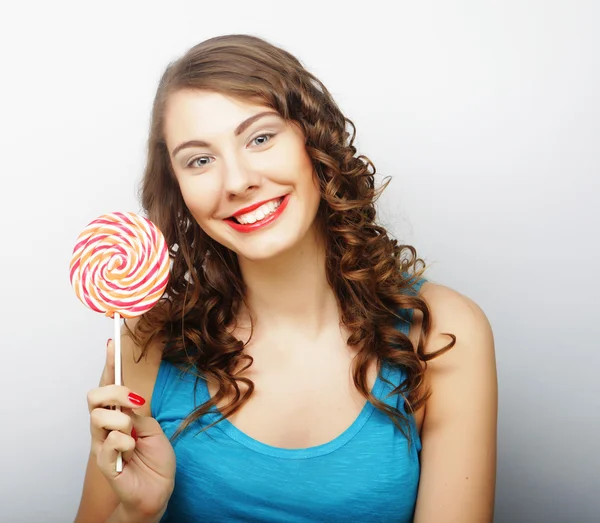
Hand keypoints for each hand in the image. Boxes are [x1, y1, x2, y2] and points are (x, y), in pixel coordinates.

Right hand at [87, 339, 175, 517]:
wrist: (157, 491)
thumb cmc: (155, 460)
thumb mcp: (153, 429)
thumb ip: (139, 413)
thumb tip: (129, 398)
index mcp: (120, 414)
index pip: (109, 385)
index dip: (109, 364)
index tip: (111, 343)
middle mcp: (107, 426)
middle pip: (94, 396)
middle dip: (114, 392)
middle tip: (135, 401)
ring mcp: (102, 443)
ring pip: (98, 417)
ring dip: (122, 421)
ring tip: (134, 435)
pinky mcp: (103, 462)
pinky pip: (108, 443)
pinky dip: (125, 444)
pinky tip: (132, 452)